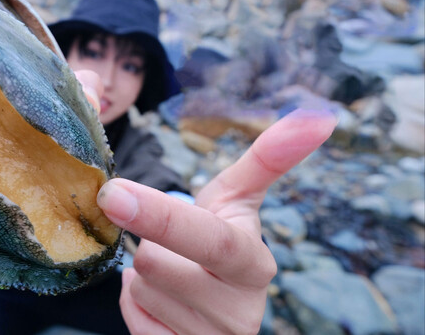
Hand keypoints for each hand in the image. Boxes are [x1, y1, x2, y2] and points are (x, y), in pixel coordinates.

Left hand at [97, 109, 336, 333]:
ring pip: (140, 293)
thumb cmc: (221, 237)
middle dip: (148, 245)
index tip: (113, 192)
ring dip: (142, 275)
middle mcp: (240, 312)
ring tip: (173, 271)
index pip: (209, 241)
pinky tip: (162, 298)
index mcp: (254, 264)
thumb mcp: (238, 198)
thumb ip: (268, 158)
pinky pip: (134, 322)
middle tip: (166, 239)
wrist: (219, 300)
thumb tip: (318, 117)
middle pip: (156, 266)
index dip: (160, 216)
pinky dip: (135, 303)